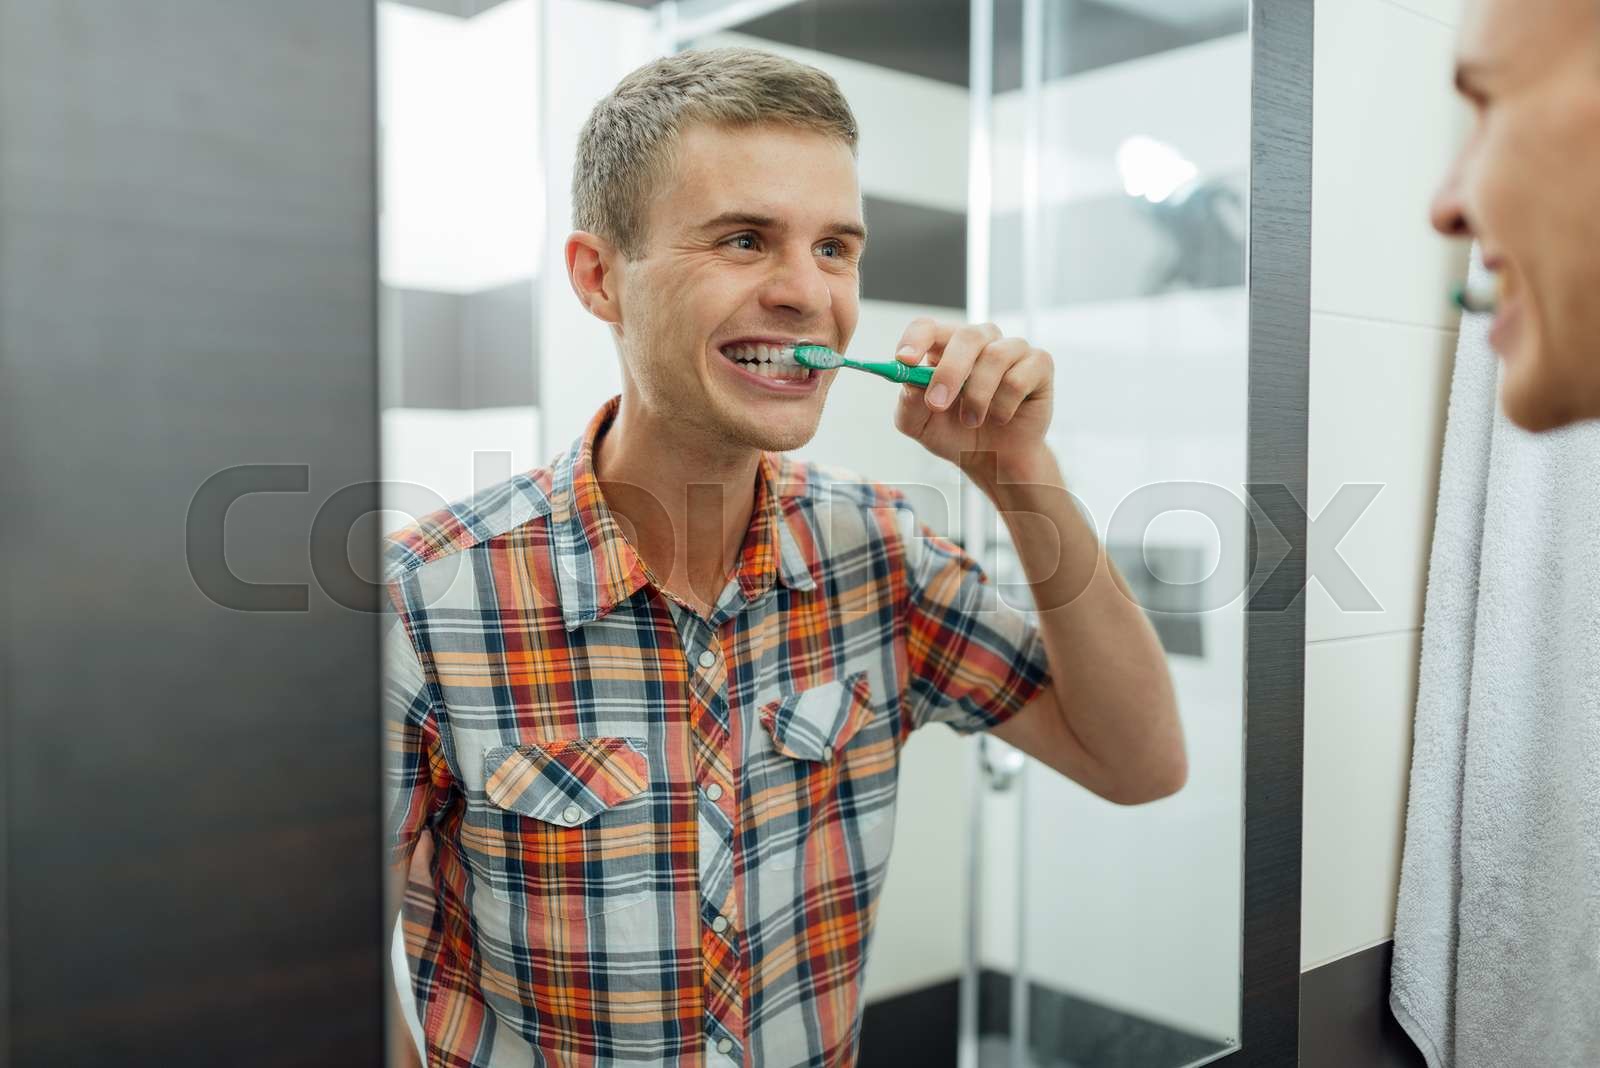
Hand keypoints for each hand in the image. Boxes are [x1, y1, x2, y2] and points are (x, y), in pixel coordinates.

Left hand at [890, 319, 1054, 483]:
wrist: (995, 460)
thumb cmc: (956, 434)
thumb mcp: (919, 426)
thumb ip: (908, 403)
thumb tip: (909, 382)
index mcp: (944, 347)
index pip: (928, 326)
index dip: (916, 338)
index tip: (905, 360)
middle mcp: (979, 341)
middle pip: (966, 335)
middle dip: (949, 372)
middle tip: (937, 404)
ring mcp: (1011, 349)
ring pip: (995, 356)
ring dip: (978, 397)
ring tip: (971, 421)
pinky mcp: (1038, 364)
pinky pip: (1019, 377)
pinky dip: (1004, 405)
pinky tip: (1001, 417)